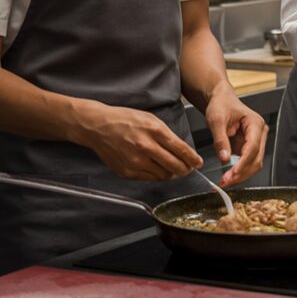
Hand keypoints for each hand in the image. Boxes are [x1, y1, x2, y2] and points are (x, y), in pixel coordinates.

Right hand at [75, 103, 202, 180]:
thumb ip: (167, 135)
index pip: (181, 150)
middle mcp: (146, 147)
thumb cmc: (125, 120)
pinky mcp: (126, 171)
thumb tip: (182, 150)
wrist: (98, 126)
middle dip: (186, 169)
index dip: (193, 159)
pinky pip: (149, 178)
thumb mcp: (151, 119)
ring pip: (163, 175)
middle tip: (189, 168)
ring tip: (173, 168)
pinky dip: (157, 175)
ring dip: (171, 173)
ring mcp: (135, 161)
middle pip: (174, 166)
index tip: (198, 163)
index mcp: (154, 131)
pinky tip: (157, 169)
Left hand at [204, 89, 268, 187]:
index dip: (243, 163)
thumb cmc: (221, 105)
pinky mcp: (249, 147)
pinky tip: (228, 177)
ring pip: (254, 164)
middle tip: (226, 181)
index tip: (232, 173)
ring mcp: (256, 141)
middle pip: (256, 158)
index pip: (253, 147)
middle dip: (242, 172)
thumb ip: (221, 140)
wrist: (221, 101)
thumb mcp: (216, 120)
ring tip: (225, 181)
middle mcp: (260, 133)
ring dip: (241, 175)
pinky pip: (247, 163)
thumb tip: (225, 159)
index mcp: (255, 123)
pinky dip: (238, 172)